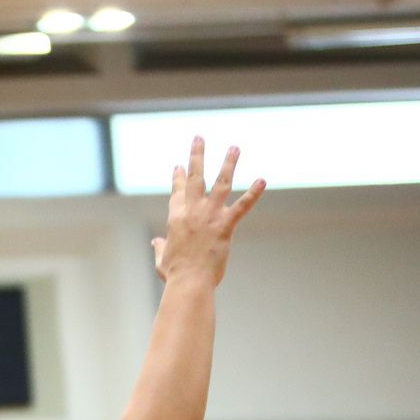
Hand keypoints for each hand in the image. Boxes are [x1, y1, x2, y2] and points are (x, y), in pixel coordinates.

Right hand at [152, 137, 265, 284]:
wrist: (189, 281)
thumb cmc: (175, 273)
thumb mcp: (162, 258)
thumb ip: (160, 247)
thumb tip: (156, 242)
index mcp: (175, 217)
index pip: (177, 190)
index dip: (178, 176)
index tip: (178, 165)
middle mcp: (192, 210)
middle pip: (195, 177)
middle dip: (196, 156)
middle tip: (199, 138)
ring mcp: (209, 215)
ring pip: (220, 183)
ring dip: (228, 164)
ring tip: (234, 148)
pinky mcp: (226, 225)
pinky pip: (243, 206)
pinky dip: (254, 193)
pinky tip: (263, 180)